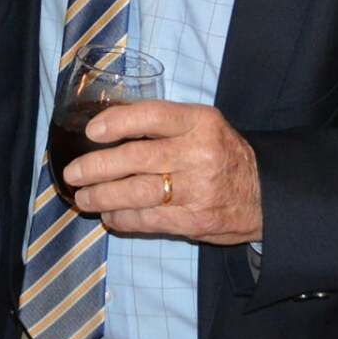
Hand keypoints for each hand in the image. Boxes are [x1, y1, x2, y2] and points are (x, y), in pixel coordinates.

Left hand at [65, 100, 262, 244]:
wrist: (264, 195)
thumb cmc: (222, 153)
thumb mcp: (204, 125)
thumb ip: (166, 125)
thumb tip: (109, 127)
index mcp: (200, 122)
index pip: (153, 117)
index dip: (118, 122)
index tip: (92, 131)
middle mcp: (198, 154)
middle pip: (137, 159)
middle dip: (97, 166)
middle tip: (73, 172)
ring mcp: (196, 190)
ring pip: (138, 193)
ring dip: (103, 196)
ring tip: (83, 197)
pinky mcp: (193, 221)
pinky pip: (148, 220)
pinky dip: (122, 218)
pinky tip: (109, 215)